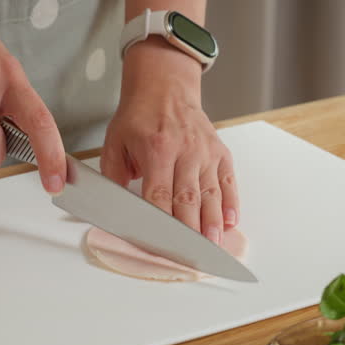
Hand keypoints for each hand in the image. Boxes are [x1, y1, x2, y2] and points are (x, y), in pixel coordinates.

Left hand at [100, 40, 238, 244]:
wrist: (165, 87)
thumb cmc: (138, 117)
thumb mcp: (115, 142)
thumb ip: (113, 177)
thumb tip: (113, 210)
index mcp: (157, 149)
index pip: (158, 195)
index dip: (159, 223)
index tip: (158, 245)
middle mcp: (185, 151)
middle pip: (187, 200)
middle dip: (188, 232)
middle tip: (188, 258)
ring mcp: (205, 152)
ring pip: (210, 194)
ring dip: (212, 224)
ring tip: (212, 247)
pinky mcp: (219, 153)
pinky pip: (227, 182)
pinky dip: (231, 203)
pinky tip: (230, 222)